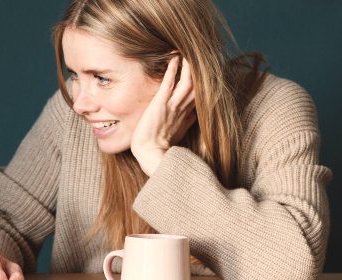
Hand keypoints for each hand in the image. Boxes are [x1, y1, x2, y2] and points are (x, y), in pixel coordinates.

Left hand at [130, 55, 196, 176]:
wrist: (150, 154)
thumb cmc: (161, 146)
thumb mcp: (178, 132)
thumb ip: (186, 121)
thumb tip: (193, 116)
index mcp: (189, 113)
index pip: (200, 92)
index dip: (204, 79)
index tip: (205, 68)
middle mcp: (184, 107)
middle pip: (198, 83)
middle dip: (200, 68)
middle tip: (200, 52)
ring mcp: (173, 104)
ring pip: (188, 80)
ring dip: (189, 64)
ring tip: (188, 49)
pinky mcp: (160, 104)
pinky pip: (169, 83)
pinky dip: (173, 69)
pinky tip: (174, 57)